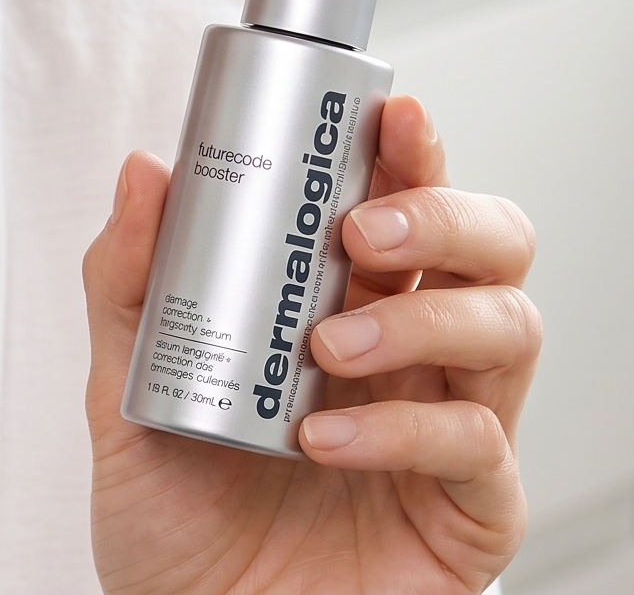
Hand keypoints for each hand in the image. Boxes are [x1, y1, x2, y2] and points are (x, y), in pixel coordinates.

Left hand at [84, 95, 537, 593]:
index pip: (405, 200)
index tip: (390, 111)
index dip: (414, 148)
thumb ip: (127, 283)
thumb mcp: (123, 389)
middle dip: (444, 211)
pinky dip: (402, 432)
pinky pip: (480, 446)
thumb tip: (146, 169)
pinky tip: (326, 438)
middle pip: (492, 244)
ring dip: (425, 317)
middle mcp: (412, 356)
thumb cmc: (174, 520)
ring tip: (330, 344)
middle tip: (364, 229)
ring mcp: (451, 430)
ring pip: (510, 326)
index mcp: (343, 303)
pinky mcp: (473, 512)